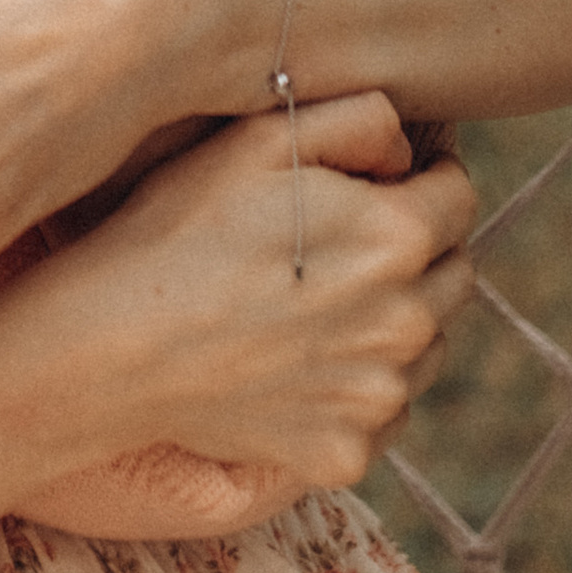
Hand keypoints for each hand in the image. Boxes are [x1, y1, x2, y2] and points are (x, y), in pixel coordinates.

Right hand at [5, 102, 476, 494]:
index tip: (379, 182)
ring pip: (425, 346)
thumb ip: (361, 118)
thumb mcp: (261, 138)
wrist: (113, 346)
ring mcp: (380, 398)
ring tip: (312, 304)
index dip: (421, 179)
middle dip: (415, 251)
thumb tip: (409, 151)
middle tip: (339, 243)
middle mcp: (409, 323)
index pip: (459, 195)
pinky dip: (355, 387)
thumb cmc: (180, 227)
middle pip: (453, 273)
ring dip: (394, 321)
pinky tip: (295, 363)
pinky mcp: (348, 454)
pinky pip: (381, 411)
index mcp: (398, 236)